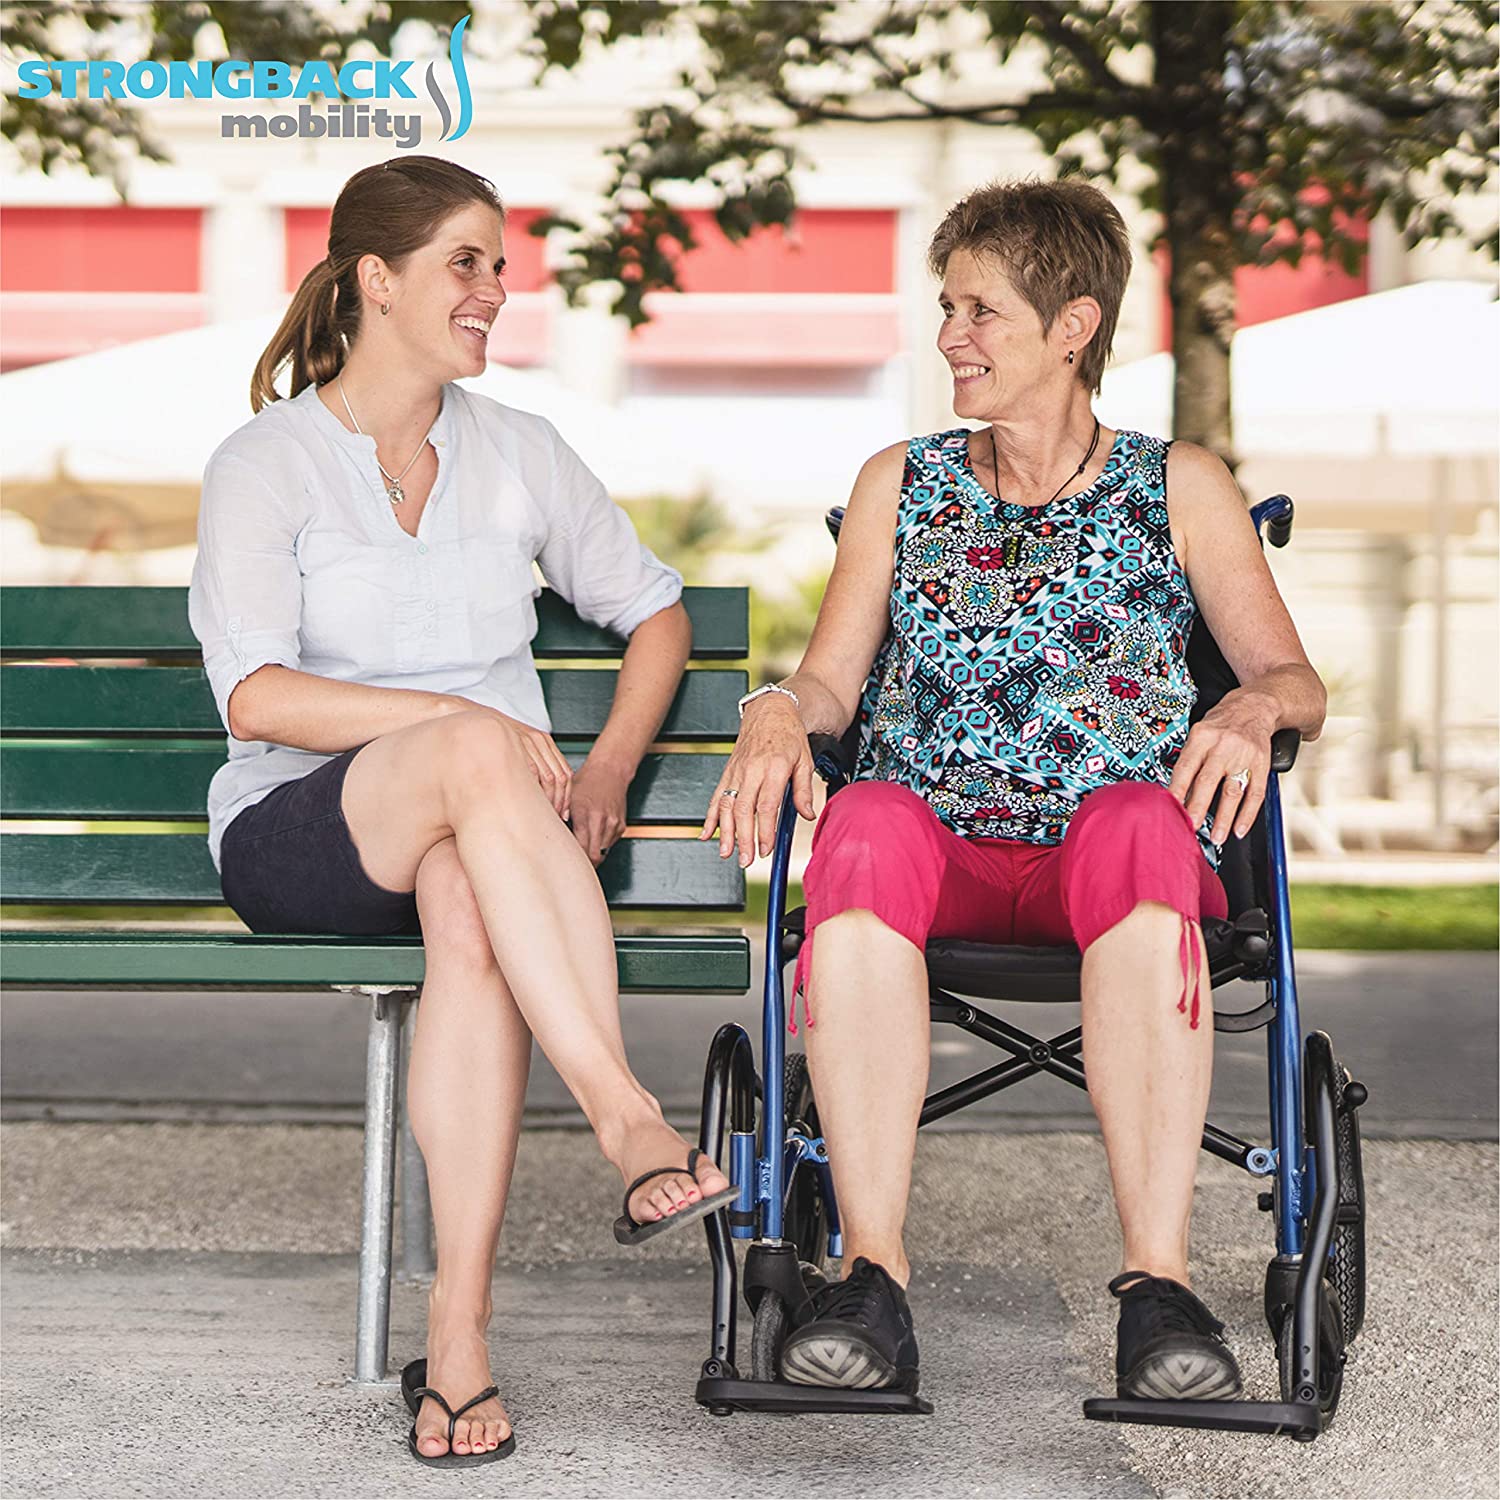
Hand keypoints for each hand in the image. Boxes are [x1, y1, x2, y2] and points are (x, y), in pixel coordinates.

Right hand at [455, 702, 572, 819]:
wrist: (474, 722)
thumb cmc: (495, 739)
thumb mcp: (519, 746)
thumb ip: (534, 763)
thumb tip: (547, 793)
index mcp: (545, 742)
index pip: (566, 773)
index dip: (566, 796)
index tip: (562, 812)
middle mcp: (540, 741)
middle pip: (560, 777)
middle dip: (559, 801)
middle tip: (554, 816)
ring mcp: (528, 743)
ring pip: (549, 777)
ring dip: (549, 799)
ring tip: (543, 814)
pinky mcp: (515, 748)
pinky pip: (532, 773)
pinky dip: (535, 791)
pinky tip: (530, 802)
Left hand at [568, 757, 628, 866]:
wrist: (610, 771)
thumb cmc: (586, 782)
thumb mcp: (567, 798)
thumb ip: (559, 818)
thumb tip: (549, 837)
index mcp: (585, 815)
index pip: (580, 848)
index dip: (573, 859)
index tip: (565, 861)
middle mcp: (602, 821)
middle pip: (594, 856)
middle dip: (585, 862)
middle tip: (574, 863)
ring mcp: (613, 824)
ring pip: (603, 853)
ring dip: (593, 853)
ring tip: (582, 848)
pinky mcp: (621, 826)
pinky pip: (610, 844)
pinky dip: (601, 844)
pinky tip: (593, 836)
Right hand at [700, 697, 815, 866]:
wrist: (769, 711)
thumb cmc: (788, 735)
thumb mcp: (804, 760)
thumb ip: (804, 790)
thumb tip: (807, 815)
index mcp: (774, 768)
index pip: (766, 806)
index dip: (764, 831)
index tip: (766, 849)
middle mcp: (752, 770)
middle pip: (743, 810)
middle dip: (743, 838)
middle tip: (745, 860)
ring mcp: (736, 771)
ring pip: (725, 805)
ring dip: (724, 832)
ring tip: (726, 853)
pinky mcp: (727, 772)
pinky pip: (715, 796)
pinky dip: (709, 817)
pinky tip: (706, 834)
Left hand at [1168, 689, 1278, 845]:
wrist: (1256, 705)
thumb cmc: (1221, 723)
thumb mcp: (1199, 731)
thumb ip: (1189, 758)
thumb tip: (1176, 793)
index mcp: (1201, 737)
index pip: (1185, 768)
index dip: (1176, 790)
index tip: (1169, 810)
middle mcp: (1223, 746)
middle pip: (1207, 781)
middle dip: (1197, 808)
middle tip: (1189, 828)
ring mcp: (1244, 756)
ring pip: (1232, 791)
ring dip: (1223, 818)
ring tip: (1216, 837)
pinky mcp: (1262, 764)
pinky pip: (1255, 793)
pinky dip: (1247, 814)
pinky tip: (1240, 829)